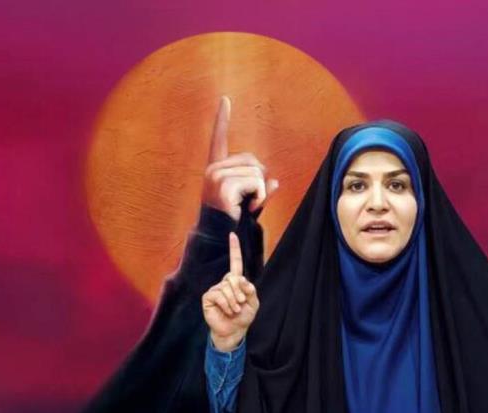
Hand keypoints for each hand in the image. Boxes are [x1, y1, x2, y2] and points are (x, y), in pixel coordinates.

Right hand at [201, 96, 278, 220]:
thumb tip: (275, 182)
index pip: (219, 139)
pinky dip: (258, 198)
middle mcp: (213, 169)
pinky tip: (245, 208)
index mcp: (216, 168)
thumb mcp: (250, 201)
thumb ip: (262, 189)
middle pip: (253, 160)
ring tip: (244, 206)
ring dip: (258, 192)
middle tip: (246, 201)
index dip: (222, 119)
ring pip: (257, 173)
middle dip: (258, 181)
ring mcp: (216, 176)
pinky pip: (256, 183)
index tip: (225, 99)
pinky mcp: (224, 186)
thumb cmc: (234, 222)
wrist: (220, 240)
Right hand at [202, 232, 258, 351]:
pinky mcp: (208, 297)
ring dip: (234, 301)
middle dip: (240, 292)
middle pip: (233, 278)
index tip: (232, 235)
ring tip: (234, 310)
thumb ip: (250, 290)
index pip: (235, 262)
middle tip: (241, 304)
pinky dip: (226, 304)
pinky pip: (219, 295)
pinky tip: (227, 311)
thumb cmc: (243, 316)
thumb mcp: (253, 303)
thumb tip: (241, 279)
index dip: (234, 249)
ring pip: (226, 288)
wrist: (234, 330)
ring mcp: (215, 289)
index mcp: (236, 281)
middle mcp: (224, 282)